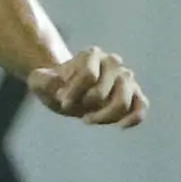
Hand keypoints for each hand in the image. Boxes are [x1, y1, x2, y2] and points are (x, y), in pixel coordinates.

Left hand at [27, 48, 147, 127]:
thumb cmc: (54, 86)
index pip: (88, 75)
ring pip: (124, 101)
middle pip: (102, 93)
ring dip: (103, 117)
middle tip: (74, 109)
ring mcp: (126, 78)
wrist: (68, 90)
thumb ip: (41, 80)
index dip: (72, 93)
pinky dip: (134, 118)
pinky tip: (120, 127)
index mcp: (92, 54)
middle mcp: (113, 62)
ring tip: (88, 119)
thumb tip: (58, 84)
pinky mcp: (135, 95)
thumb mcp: (38, 81)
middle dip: (84, 106)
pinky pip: (142, 106)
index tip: (61, 100)